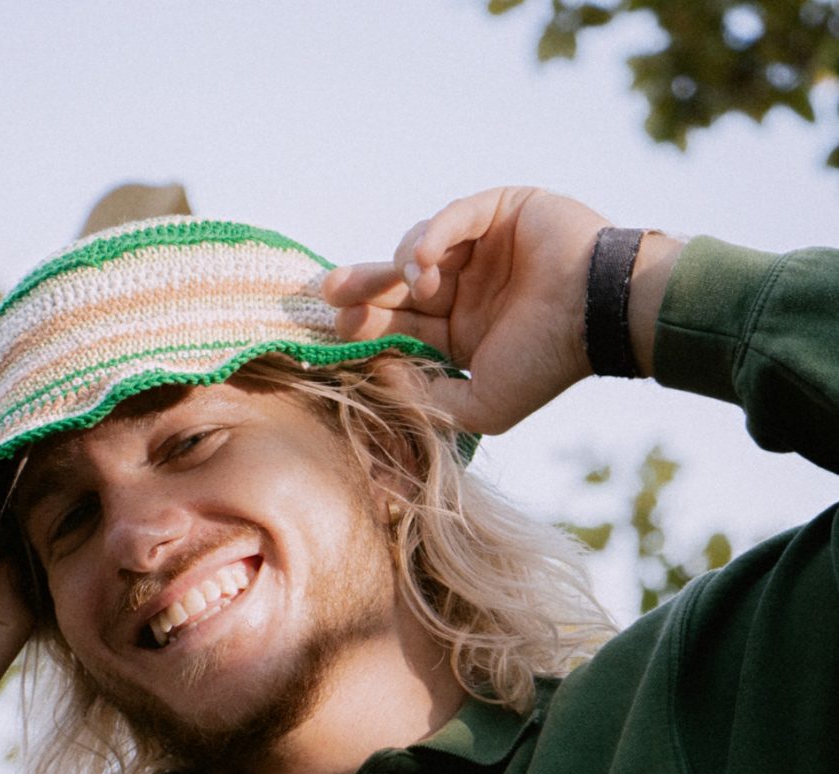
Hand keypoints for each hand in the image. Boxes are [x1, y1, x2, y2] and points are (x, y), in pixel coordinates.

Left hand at [323, 186, 610, 434]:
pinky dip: (432, 236)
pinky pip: (453, 217)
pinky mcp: (499, 210)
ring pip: (417, 249)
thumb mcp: (481, 406)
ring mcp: (481, 248)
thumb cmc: (547, 364)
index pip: (400, 327)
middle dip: (362, 291)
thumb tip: (382, 379)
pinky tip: (424, 262)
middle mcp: (466, 289)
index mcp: (460, 333)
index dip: (367, 327)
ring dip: (399, 267)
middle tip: (329, 295)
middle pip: (398, 288)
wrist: (601, 316)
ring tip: (412, 285)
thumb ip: (430, 401)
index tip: (335, 331)